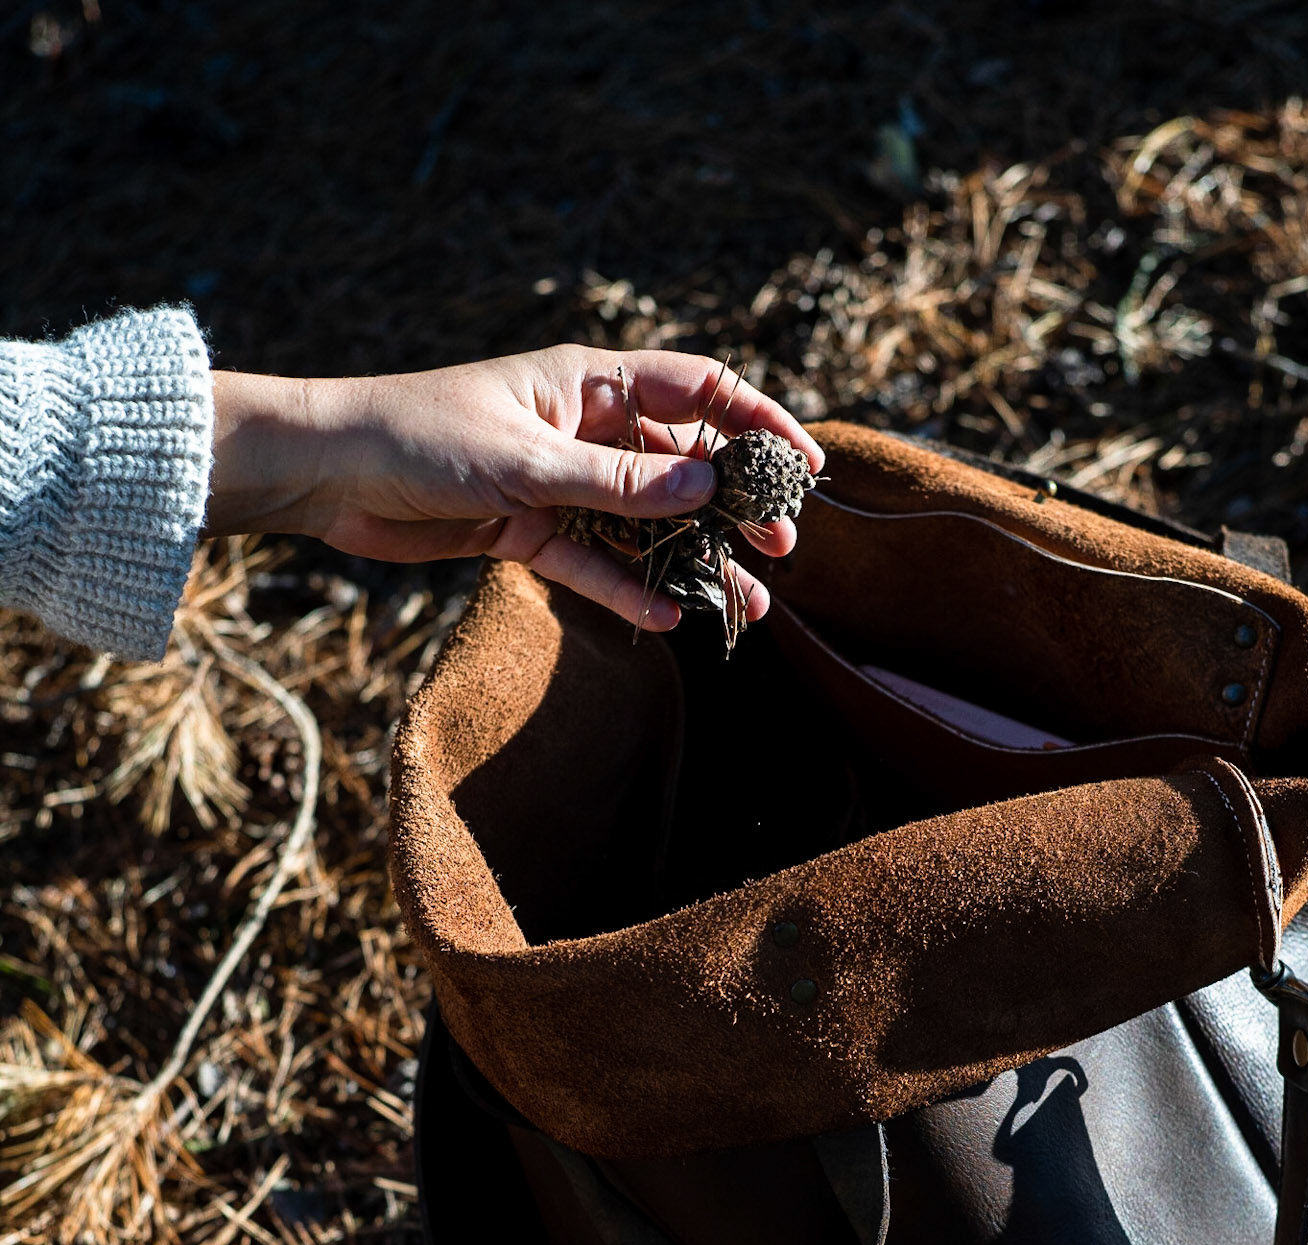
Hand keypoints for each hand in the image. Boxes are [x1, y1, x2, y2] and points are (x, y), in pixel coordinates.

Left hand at [205, 345, 824, 630]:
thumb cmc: (417, 437)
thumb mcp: (526, 460)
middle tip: (779, 551)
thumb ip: (617, 480)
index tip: (801, 466)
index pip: (696, 389)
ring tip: (745, 605)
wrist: (326, 474)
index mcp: (586, 381)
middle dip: (734, 508)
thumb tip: (708, 484)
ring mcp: (559, 483)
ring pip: (645, 523)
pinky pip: (594, 564)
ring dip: (693, 561)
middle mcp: (582, 428)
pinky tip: (669, 621)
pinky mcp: (527, 531)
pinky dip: (628, 591)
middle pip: (682, 465)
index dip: (756, 420)